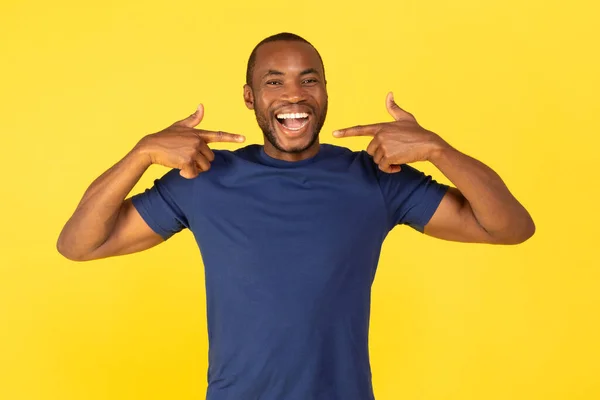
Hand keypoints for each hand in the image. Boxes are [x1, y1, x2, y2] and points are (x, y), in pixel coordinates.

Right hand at [135, 104, 245, 178]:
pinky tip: (179, 169)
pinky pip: (194, 174)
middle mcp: (198, 141)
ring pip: (204, 167)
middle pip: (210, 158)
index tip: (244, 138)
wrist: (149, 147)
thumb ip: (193, 119)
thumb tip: (201, 106)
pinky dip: (187, 175)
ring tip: (182, 162)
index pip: (219, 135)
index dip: (232, 137)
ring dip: (195, 169)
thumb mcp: (179, 125)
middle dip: (201, 162)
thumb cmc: (164, 137)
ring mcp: (192, 151)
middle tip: (187, 158)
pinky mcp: (187, 161)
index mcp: (198, 133)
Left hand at [332, 92, 446, 172]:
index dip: (346, 132)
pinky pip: (383, 167)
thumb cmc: (418, 131)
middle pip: (370, 151)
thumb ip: (394, 108)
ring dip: (387, 162)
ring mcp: (383, 145)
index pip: (360, 129)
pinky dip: (390, 169)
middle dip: (381, 154)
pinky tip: (399, 166)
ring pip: (376, 160)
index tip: (334, 134)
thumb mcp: (405, 118)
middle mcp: (380, 135)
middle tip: (395, 152)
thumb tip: (389, 94)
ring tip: (399, 157)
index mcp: (381, 126)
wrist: (429, 144)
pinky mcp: (388, 155)